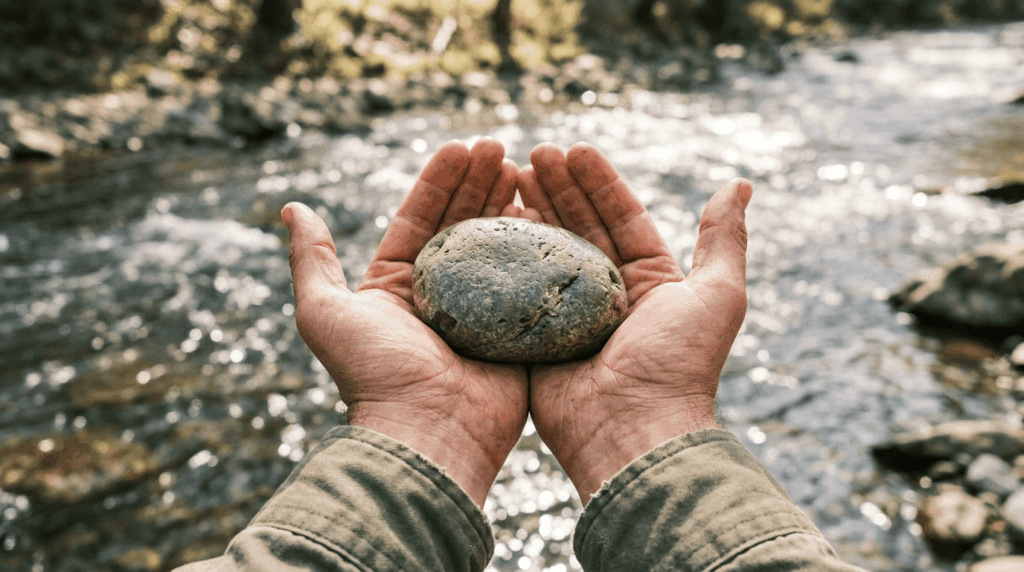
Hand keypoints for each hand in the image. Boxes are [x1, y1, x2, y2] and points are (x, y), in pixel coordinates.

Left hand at [282, 138, 527, 505]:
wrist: (426, 433)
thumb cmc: (374, 374)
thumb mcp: (325, 312)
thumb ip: (312, 260)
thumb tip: (292, 208)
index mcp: (399, 285)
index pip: (421, 218)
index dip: (440, 180)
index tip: (461, 146)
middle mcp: (441, 293)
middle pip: (463, 224)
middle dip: (479, 182)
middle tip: (499, 147)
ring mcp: (483, 311)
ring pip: (498, 246)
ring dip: (509, 205)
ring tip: (523, 167)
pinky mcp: (517, 331)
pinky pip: (530, 282)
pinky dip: (538, 247)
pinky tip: (546, 214)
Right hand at [517, 143, 751, 502]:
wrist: (632, 430)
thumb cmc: (678, 363)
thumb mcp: (716, 295)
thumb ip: (722, 240)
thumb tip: (739, 184)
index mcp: (650, 281)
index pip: (621, 217)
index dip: (598, 182)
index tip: (573, 148)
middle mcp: (608, 294)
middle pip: (579, 227)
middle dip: (557, 187)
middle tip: (531, 154)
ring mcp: (568, 315)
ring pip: (546, 251)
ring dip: (530, 211)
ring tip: (507, 174)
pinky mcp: (535, 336)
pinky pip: (518, 288)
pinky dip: (505, 255)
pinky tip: (491, 221)